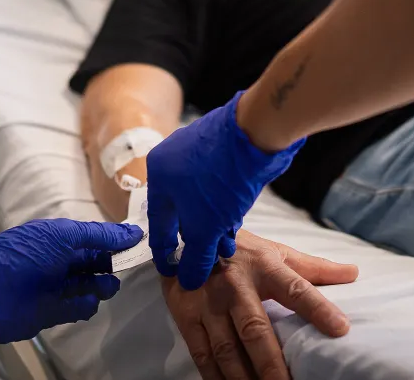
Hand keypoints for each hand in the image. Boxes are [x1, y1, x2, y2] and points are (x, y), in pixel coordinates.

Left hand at [0, 218, 142, 344]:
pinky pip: (78, 308)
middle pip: (93, 261)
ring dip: (102, 284)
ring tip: (108, 285)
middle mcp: (58, 261)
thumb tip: (133, 231)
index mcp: (58, 238)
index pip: (93, 237)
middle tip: (129, 264)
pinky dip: (86, 305)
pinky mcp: (52, 312)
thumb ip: (98, 235)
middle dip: (111, 262)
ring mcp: (55, 288)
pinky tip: (90, 299)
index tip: (139, 240)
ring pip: (89, 285)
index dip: (115, 239)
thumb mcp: (63, 236)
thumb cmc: (25, 256)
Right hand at [147, 91, 304, 289]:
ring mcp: (198, 151)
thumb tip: (188, 280)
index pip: (157, 223)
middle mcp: (173, 160)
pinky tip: (235, 220)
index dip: (165, 251)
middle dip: (196, 238)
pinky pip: (216, 185)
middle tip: (206, 259)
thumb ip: (195, 257)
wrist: (256, 133)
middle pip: (181, 210)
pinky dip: (223, 206)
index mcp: (158, 174)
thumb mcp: (204, 227)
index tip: (172, 269)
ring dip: (213, 224)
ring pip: (201, 199)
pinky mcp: (221, 148)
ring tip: (226, 245)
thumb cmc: (221, 177)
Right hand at [161, 231, 357, 379]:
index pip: (296, 289)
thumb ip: (313, 268)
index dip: (318, 308)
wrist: (185, 235)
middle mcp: (234, 285)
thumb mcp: (275, 251)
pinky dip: (216, 377)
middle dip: (272, 364)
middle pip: (255, 330)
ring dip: (244, 377)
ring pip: (227, 349)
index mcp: (263, 267)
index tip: (340, 328)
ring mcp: (207, 302)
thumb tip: (353, 273)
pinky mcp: (186, 315)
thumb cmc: (239, 249)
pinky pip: (202, 354)